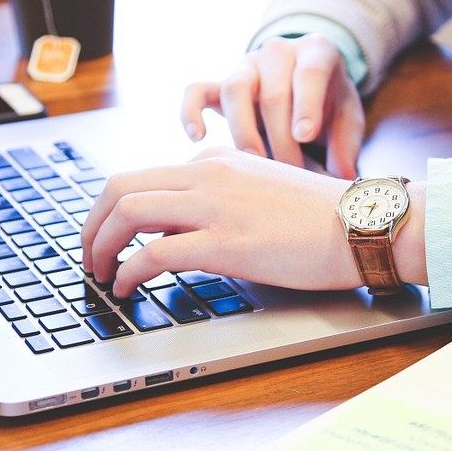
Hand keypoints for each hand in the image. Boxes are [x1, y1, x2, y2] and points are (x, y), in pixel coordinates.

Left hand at [80, 148, 426, 296]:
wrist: (363, 224)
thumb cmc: (323, 218)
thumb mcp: (263, 191)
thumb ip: (224, 198)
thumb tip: (187, 228)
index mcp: (217, 161)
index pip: (145, 177)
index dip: (114, 211)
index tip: (108, 236)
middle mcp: (208, 174)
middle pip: (120, 187)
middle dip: (92, 224)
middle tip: (89, 255)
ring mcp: (214, 206)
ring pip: (128, 212)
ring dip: (100, 245)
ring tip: (99, 274)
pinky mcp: (224, 242)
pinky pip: (154, 252)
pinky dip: (128, 272)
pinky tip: (127, 288)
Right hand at [181, 34, 364, 178]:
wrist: (306, 84)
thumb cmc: (329, 104)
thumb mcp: (348, 117)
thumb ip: (347, 144)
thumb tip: (342, 177)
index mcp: (316, 52)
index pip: (309, 73)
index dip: (306, 105)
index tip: (304, 136)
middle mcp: (278, 52)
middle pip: (272, 92)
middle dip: (281, 138)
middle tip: (291, 173)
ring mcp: (246, 66)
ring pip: (234, 90)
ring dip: (244, 131)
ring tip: (255, 164)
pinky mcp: (220, 84)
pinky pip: (197, 91)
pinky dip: (191, 111)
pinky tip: (197, 138)